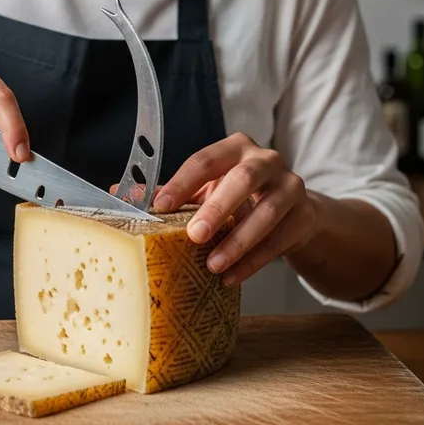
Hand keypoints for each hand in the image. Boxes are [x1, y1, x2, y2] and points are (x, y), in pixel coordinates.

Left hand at [149, 132, 318, 284]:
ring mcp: (291, 186)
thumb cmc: (239, 196)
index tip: (159, 207)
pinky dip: (254, 261)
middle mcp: (266, 160)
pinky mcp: (305, 215)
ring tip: (214, 266)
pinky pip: (280, 239)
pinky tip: (232, 277)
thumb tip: (117, 193)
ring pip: (267, 212)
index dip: (182, 183)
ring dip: (238, 241)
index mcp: (235, 147)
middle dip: (218, 208)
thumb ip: (171, 192)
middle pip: (243, 179)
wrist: (293, 212)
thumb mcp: (207, 189)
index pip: (205, 160)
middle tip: (194, 236)